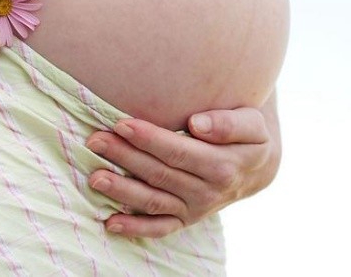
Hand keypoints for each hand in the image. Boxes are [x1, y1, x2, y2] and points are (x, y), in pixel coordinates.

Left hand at [86, 92, 280, 237]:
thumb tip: (198, 124)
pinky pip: (158, 228)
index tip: (122, 123)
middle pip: (158, 174)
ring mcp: (193, 209)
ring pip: (152, 201)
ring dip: (121, 191)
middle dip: (124, 157)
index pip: (178, 152)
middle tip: (95, 140)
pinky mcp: (184, 220)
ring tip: (95, 177)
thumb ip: (228, 124)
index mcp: (222, 166)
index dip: (149, 139)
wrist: (255, 170)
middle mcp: (207, 192)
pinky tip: (109, 223)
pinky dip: (134, 228)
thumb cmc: (247, 137)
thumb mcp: (252, 124)